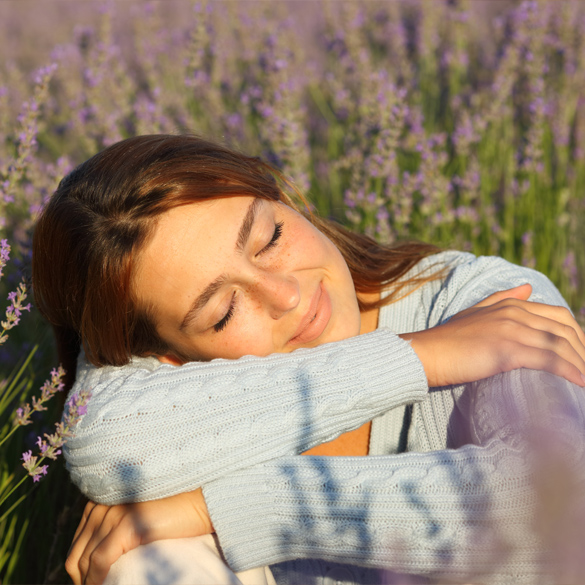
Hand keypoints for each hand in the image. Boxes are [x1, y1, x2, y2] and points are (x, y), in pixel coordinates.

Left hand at [65, 488, 211, 584]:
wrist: (200, 503)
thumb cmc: (173, 513)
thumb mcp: (137, 517)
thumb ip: (116, 526)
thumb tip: (97, 561)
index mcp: (102, 500)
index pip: (77, 543)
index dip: (80, 569)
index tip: (91, 583)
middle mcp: (103, 505)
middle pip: (77, 554)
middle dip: (82, 579)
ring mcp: (113, 514)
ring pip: (85, 560)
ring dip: (89, 582)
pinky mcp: (126, 525)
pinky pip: (100, 560)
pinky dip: (97, 579)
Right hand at [400, 284, 584, 387]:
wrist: (427, 353)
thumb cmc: (448, 340)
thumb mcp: (476, 312)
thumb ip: (501, 298)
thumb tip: (528, 287)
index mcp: (510, 305)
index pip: (558, 316)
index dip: (577, 336)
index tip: (581, 356)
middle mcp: (514, 313)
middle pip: (565, 330)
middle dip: (582, 351)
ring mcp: (511, 330)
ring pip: (560, 345)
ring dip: (580, 364)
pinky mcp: (507, 349)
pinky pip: (548, 360)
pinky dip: (569, 372)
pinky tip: (580, 383)